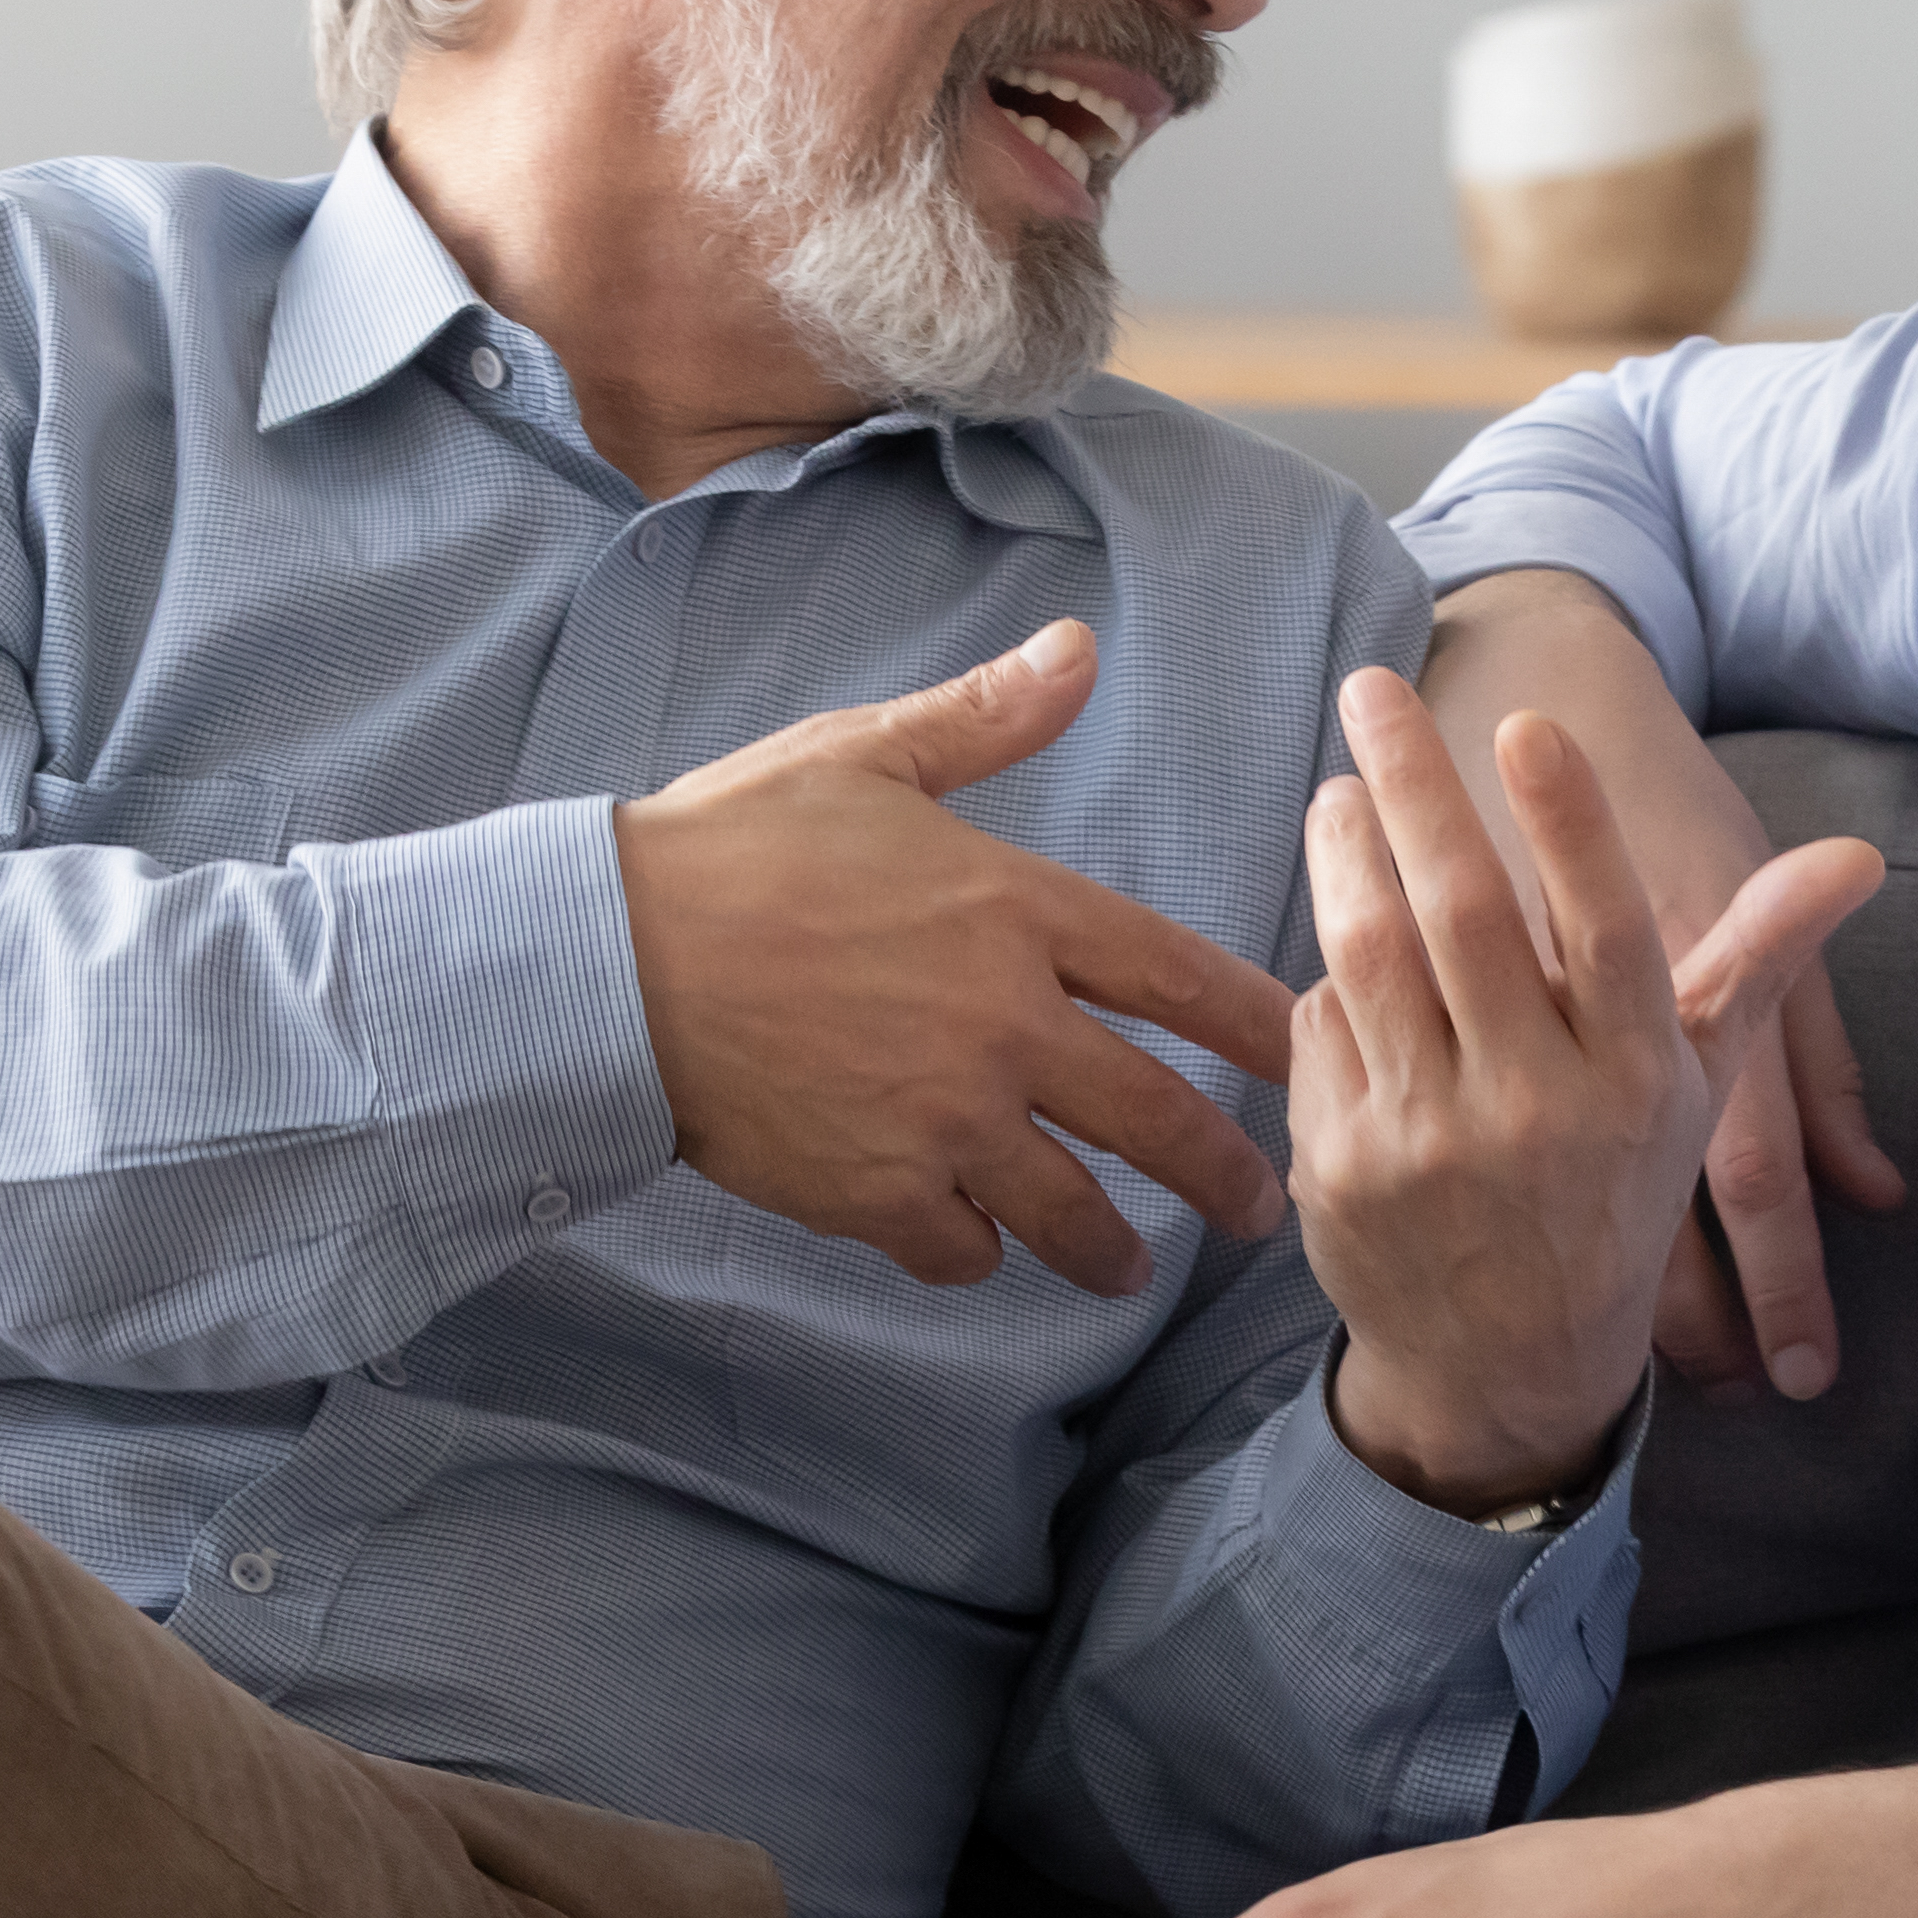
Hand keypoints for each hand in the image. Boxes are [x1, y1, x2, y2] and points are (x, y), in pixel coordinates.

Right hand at [615, 620, 1297, 1295]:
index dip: (1262, 1027)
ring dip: (1113, 1248)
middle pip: (1158, 1119)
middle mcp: (1005, 1026)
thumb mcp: (866, 757)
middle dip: (1224, 1176)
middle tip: (1262, 1211)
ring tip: (1133, 1269)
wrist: (606, 958)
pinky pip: (962, 1248)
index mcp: (1017, 911)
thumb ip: (986, 717)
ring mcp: (945, 1120)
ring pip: (1072, 1210)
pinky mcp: (875, 1192)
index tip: (1312, 1055)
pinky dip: (978, 1255)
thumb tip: (1077, 648)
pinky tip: (981, 1251)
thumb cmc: (730, 844)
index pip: (1182, 979)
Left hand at [1298, 669, 1886, 1513]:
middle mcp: (1538, 1109)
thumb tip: (1855, 860)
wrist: (1513, 1366)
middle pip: (1466, 919)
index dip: (1569, 826)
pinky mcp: (1348, 1168)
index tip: (1528, 726)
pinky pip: (1323, 1029)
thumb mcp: (1693, 1084)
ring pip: (1373, 959)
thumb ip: (1755, 958)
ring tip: (1339, 787)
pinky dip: (1328, 971)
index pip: (1605, 930)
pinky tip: (1334, 925)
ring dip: (1345, 856)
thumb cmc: (1613, 1191)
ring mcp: (1436, 1141)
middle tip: (1376, 690)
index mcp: (1634, 1077)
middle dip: (1418, 789)